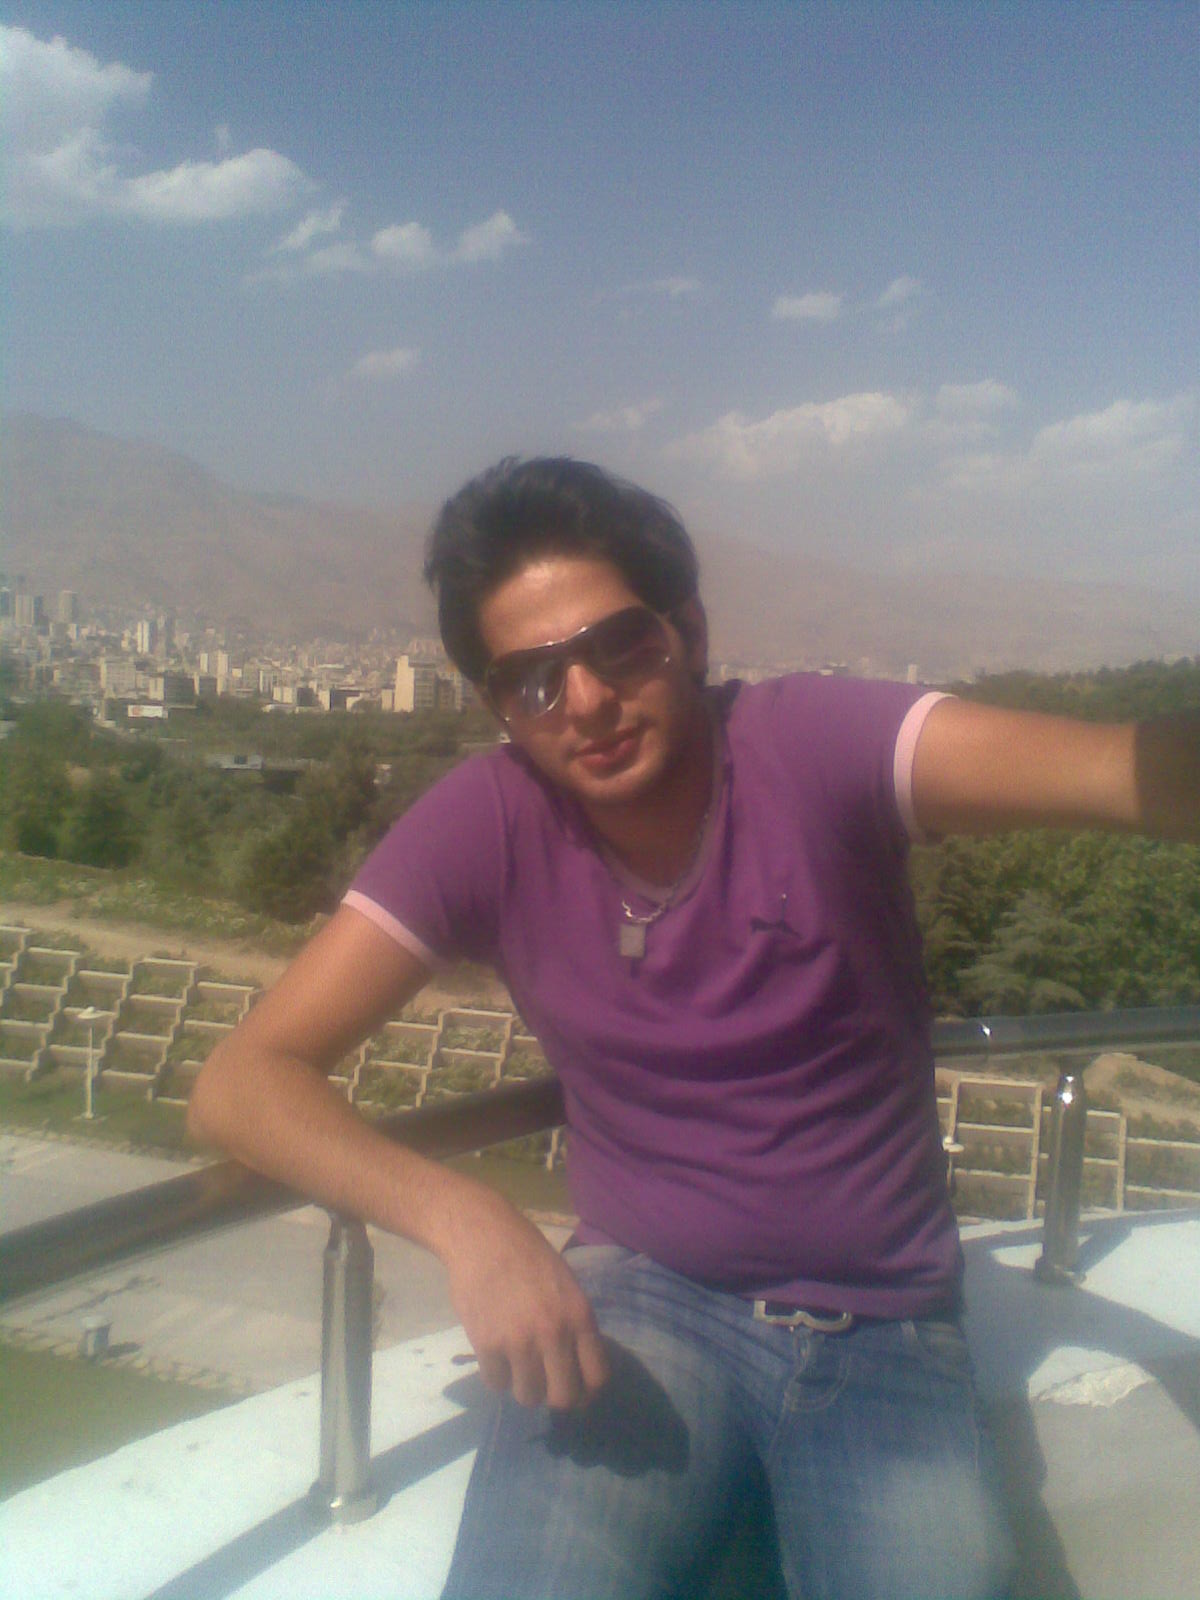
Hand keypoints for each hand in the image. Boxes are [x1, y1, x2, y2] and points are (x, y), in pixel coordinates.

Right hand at [441, 1185, 609, 1409]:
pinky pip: (495, 1384)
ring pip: (527, 1396)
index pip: (596, 1377)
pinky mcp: (486, 1345)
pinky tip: (495, 1353)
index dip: (587, 1394)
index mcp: (579, 1316)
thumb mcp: (567, 1285)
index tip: (577, 1394)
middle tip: (545, 1385)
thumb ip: (574, 1325)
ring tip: (516, 1365)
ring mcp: (519, 1342)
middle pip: (563, 1398)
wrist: (483, 1236)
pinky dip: (496, 1374)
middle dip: (555, 1397)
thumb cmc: (527, 1256)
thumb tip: (579, 1367)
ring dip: (523, 1387)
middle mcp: (554, 1334)